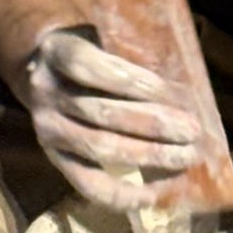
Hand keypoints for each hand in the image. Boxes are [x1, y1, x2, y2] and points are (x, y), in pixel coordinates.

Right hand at [23, 26, 202, 214]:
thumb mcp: (98, 38)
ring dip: (149, 155)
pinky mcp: (54, 159)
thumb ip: (126, 55)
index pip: (94, 68)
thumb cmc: (86, 51)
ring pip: (100, 148)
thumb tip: (178, 90)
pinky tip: (153, 193)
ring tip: (185, 156)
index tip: (174, 92)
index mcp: (57, 53)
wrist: (39, 70)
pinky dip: (122, 193)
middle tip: (193, 130)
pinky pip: (88, 184)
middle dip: (154, 124)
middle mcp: (45, 94)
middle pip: (103, 113)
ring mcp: (46, 130)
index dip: (135, 82)